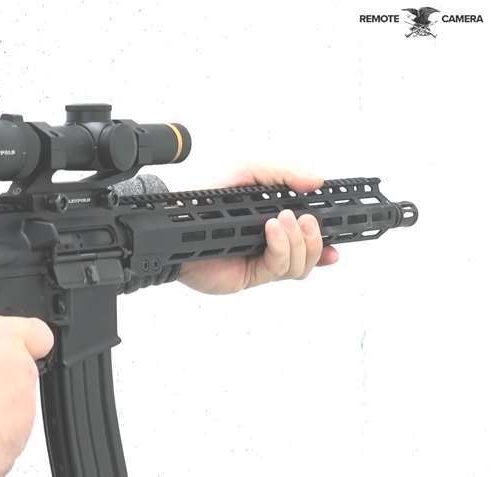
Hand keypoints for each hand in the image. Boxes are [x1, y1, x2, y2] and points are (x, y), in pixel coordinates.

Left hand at [178, 162, 338, 293]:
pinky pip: (279, 268)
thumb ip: (282, 172)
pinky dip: (282, 248)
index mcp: (274, 220)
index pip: (311, 232)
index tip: (342, 227)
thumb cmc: (206, 196)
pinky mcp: (251, 275)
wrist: (175, 222)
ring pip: (301, 265)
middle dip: (317, 236)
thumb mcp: (246, 172)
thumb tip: (317, 180)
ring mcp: (262, 261)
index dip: (329, 233)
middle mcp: (272, 243)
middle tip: (306, 219)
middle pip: (313, 252)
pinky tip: (273, 231)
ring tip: (282, 221)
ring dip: (300, 242)